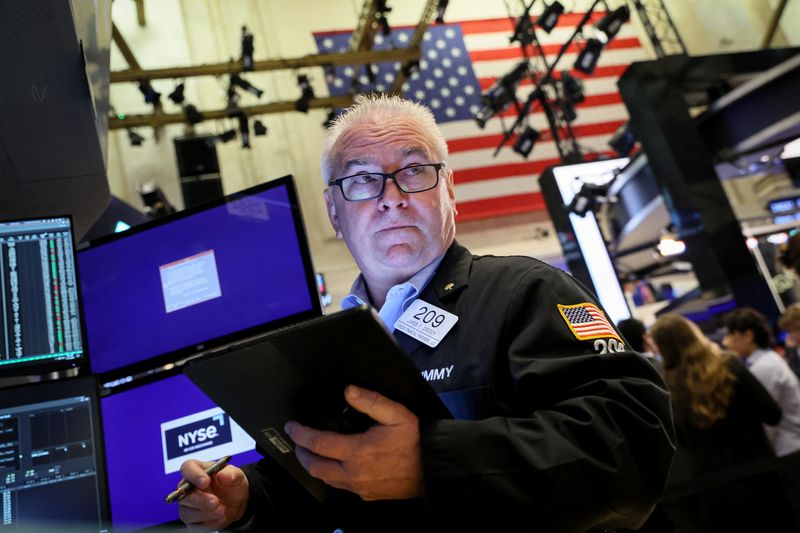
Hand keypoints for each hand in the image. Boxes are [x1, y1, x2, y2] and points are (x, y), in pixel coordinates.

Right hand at [177, 460, 248, 530]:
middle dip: (201, 499)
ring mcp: (188, 504)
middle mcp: (189, 486)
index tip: (205, 482)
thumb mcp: (237, 476)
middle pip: (183, 493)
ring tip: (222, 510)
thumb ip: (232, 474)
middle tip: (215, 502)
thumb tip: (223, 475)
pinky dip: (209, 522)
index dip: (194, 475)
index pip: (187, 468)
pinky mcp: (191, 519)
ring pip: (187, 511)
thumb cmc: (231, 484)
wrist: (237, 502)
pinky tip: (219, 517)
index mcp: (198, 469)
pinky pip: (194, 524)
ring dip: (206, 512)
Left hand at [285, 384, 424, 500]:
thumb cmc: (416, 442)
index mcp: (357, 452)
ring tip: (309, 452)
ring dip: (313, 466)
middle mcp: (353, 473)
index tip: (292, 426)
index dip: (300, 434)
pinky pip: (340, 487)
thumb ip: (371, 401)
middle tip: (296, 441)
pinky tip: (333, 466)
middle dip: (300, 453)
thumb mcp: (397, 414)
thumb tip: (348, 391)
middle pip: (315, 467)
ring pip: (325, 480)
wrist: (433, 470)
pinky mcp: (366, 495)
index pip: (318, 443)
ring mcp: (359, 487)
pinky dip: (329, 475)